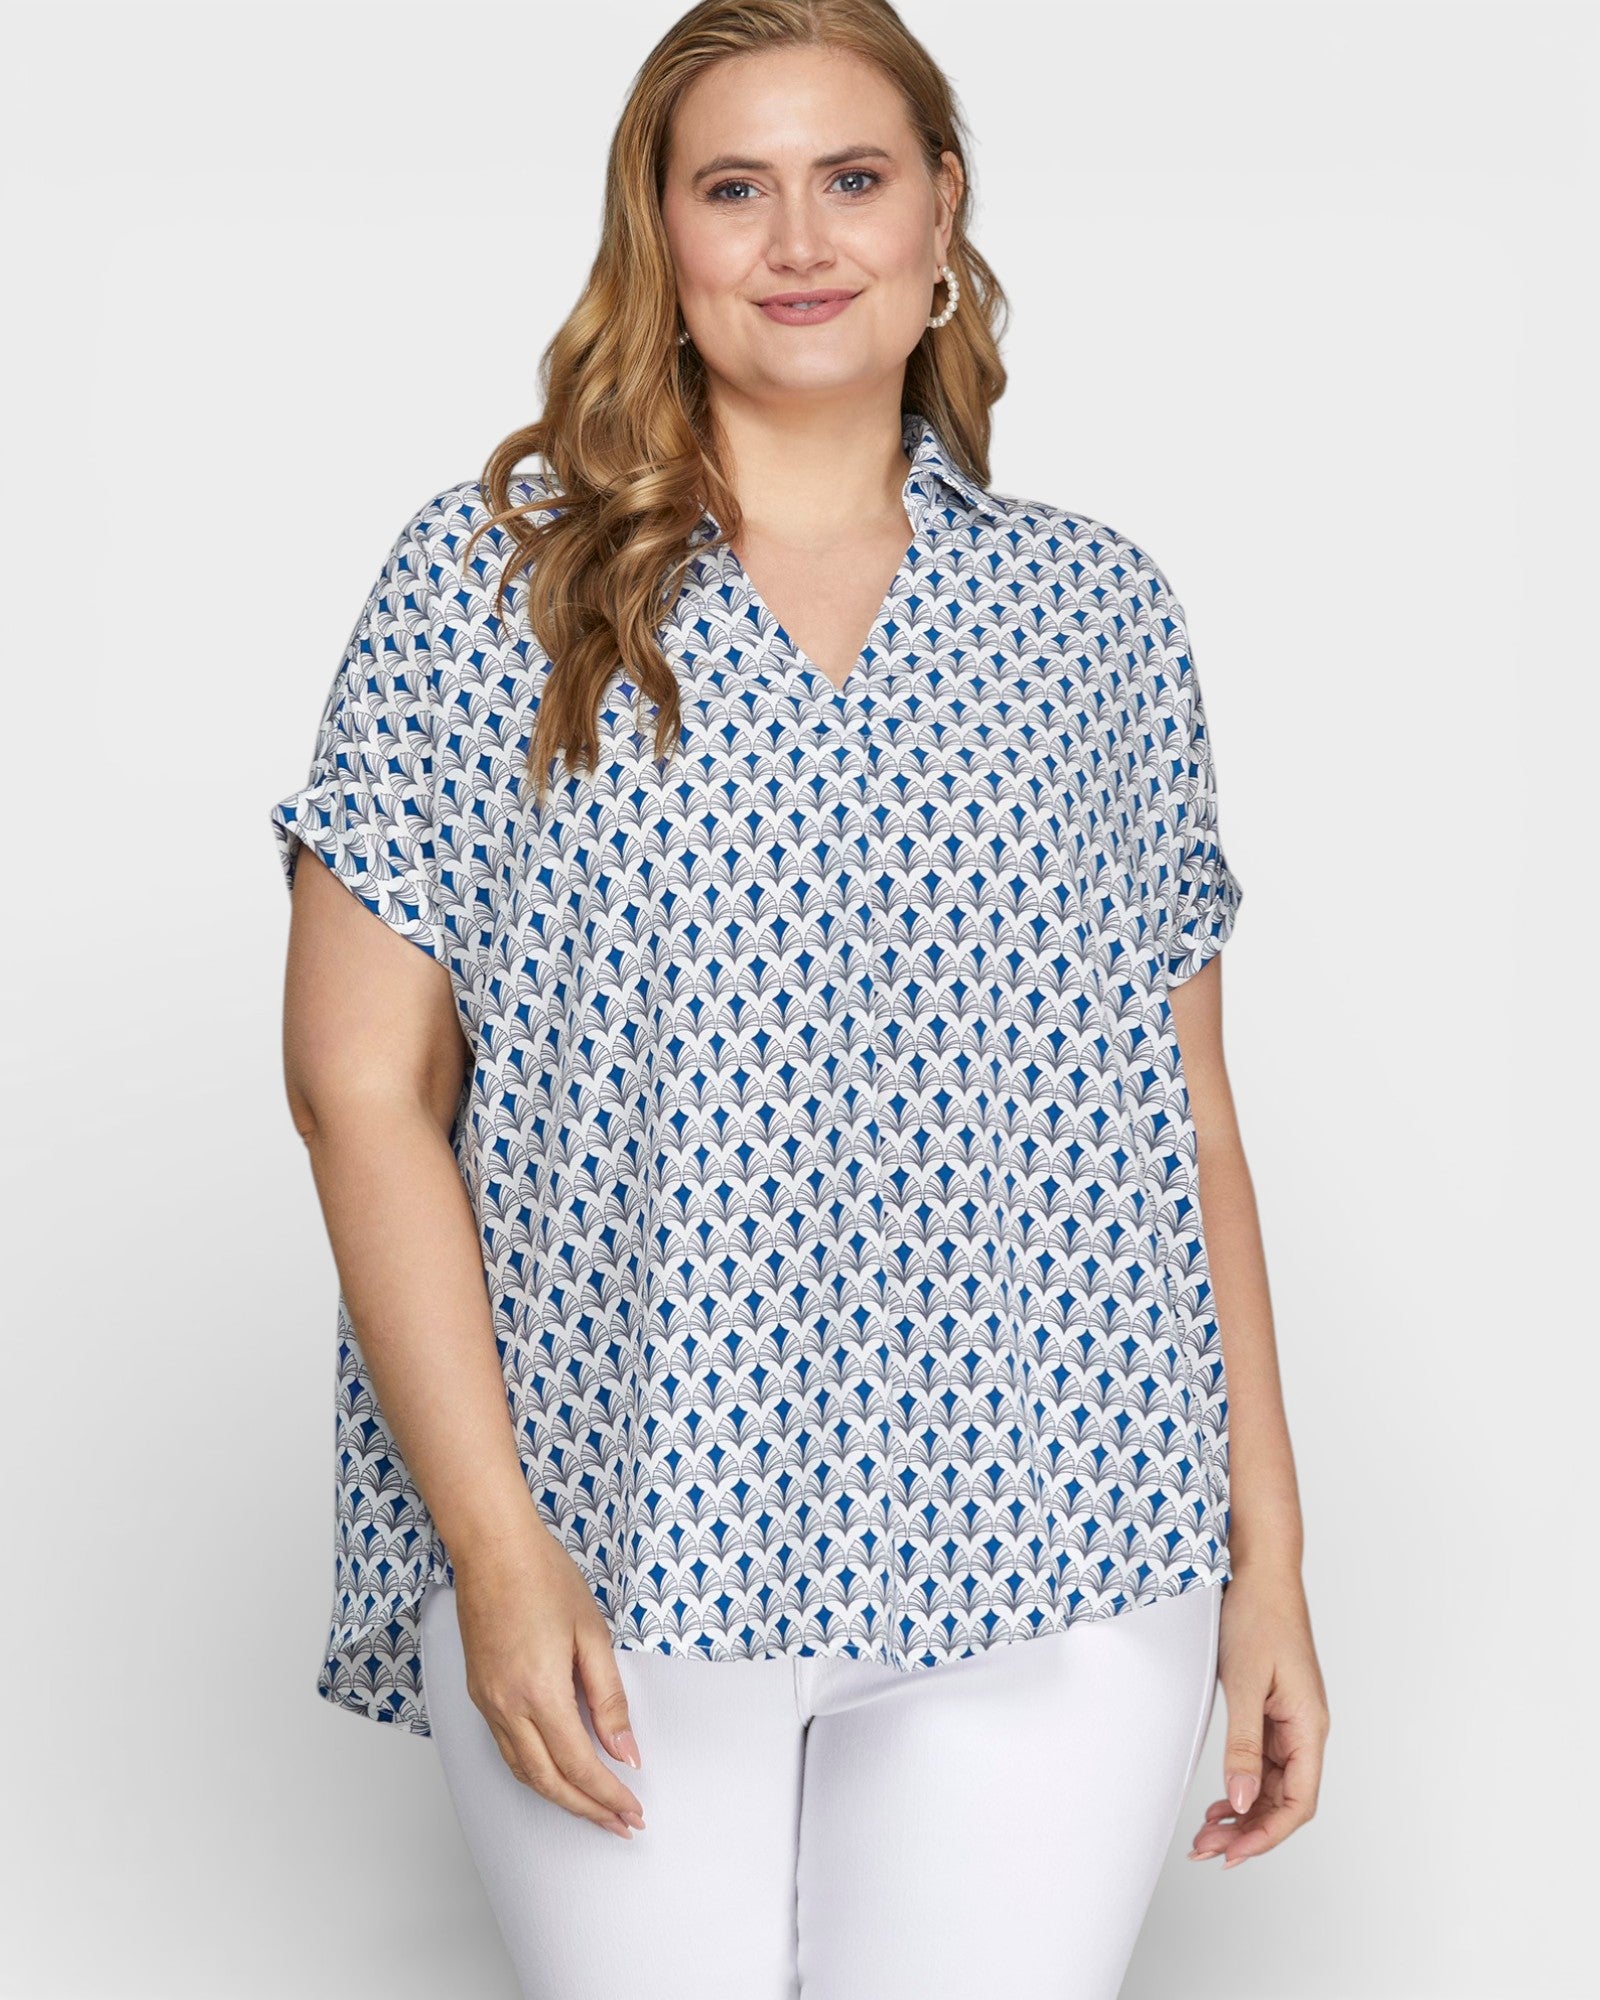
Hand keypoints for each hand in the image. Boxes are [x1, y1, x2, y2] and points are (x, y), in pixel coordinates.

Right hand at [449, 1525, 648, 1841]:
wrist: (492, 1548)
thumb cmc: (545, 1579)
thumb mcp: (592, 1634)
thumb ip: (609, 1698)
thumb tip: (626, 1752)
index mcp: (540, 1693)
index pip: (580, 1766)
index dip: (609, 1796)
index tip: (634, 1812)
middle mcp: (507, 1707)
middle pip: (549, 1782)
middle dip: (587, 1810)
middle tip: (621, 1825)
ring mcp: (487, 1703)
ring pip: (523, 1772)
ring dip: (561, 1797)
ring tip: (595, 1809)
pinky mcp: (478, 1694)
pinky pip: (506, 1750)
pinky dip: (535, 1772)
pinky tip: (557, 1774)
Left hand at [1189, 1563, 1329, 1868]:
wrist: (1259, 1571)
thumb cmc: (1259, 1616)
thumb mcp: (1245, 1681)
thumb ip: (1244, 1744)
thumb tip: (1241, 1801)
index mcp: (1309, 1726)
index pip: (1298, 1802)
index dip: (1268, 1835)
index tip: (1234, 1853)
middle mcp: (1305, 1729)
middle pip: (1284, 1800)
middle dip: (1249, 1832)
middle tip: (1207, 1850)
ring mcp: (1289, 1721)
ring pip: (1271, 1785)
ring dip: (1243, 1813)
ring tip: (1206, 1834)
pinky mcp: (1272, 1709)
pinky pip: (1261, 1761)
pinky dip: (1241, 1784)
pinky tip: (1220, 1800)